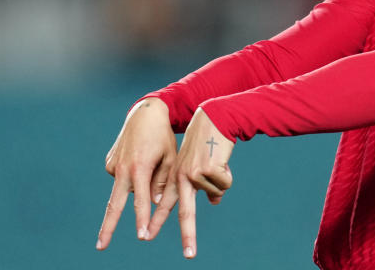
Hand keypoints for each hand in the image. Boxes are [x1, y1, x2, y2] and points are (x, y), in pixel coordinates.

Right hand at [96, 98, 176, 249]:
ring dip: (136, 184)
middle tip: (101, 246)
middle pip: (114, 203)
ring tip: (148, 159)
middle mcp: (123, 168)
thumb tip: (155, 203)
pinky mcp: (109, 162)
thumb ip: (163, 182)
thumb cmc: (163, 137)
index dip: (142, 218)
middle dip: (108, 226)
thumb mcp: (170, 158)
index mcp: (140, 167)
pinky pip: (123, 177)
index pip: (142, 199)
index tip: (142, 235)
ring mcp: (113, 165)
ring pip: (126, 188)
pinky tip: (139, 158)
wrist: (145, 113)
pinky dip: (132, 174)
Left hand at [152, 108, 233, 258]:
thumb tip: (214, 202)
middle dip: (188, 235)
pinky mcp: (207, 168)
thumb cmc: (207, 141)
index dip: (156, 220)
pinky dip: (227, 173)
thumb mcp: (200, 163)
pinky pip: (224, 182)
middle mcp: (180, 176)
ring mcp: (193, 173)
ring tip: (217, 160)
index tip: (146, 236)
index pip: (165, 203)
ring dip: (222, 178)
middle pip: (186, 212)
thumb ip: (202, 184)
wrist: (213, 118)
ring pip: (216, 191)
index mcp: (175, 175)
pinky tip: (221, 158)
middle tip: (190, 255)